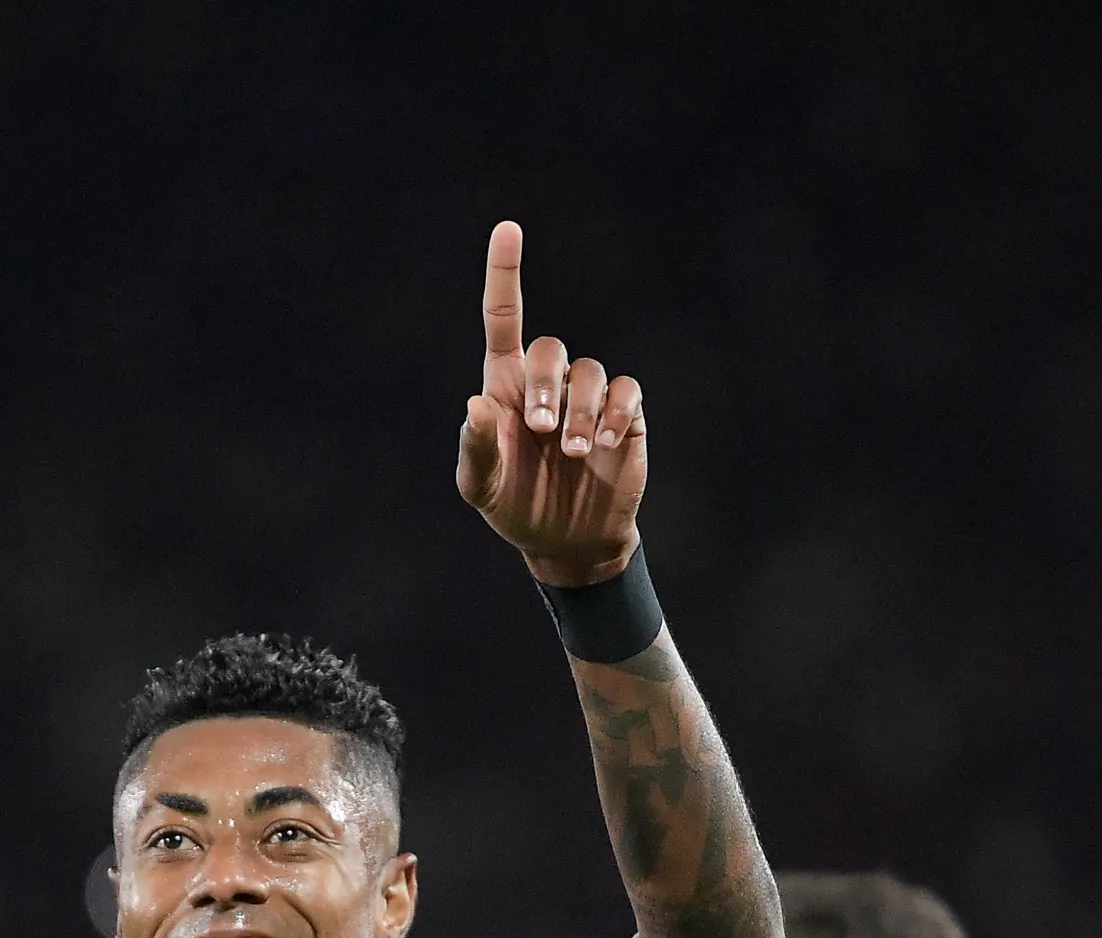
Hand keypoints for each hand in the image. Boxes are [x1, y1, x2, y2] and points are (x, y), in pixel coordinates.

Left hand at [455, 221, 646, 587]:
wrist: (566, 544)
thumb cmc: (515, 508)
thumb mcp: (482, 489)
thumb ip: (475, 449)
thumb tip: (475, 404)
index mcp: (505, 387)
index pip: (504, 318)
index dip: (505, 273)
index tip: (508, 229)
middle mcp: (547, 384)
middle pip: (550, 349)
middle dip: (546, 387)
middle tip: (540, 431)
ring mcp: (587, 400)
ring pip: (591, 372)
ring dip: (581, 411)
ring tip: (574, 453)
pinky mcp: (625, 418)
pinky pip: (626, 392)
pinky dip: (615, 413)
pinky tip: (607, 444)